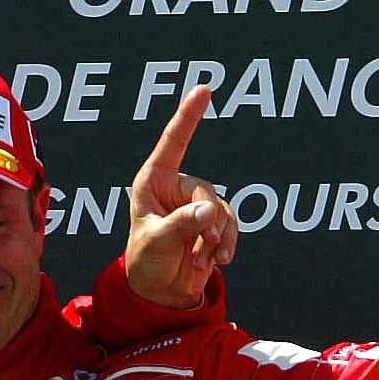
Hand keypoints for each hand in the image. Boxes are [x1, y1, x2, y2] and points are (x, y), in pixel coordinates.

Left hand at [123, 85, 235, 309]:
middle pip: (207, 191)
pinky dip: (226, 245)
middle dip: (206, 222)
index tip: (203, 89)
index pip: (173, 143)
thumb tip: (210, 212)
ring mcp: (198, 204)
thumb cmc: (146, 259)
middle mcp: (177, 187)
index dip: (188, 116)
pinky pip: (232, 225)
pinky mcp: (215, 222)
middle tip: (200, 247)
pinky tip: (214, 263)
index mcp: (153, 180)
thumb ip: (182, 225)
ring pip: (224, 211)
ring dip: (216, 238)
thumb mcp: (157, 241)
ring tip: (200, 261)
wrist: (159, 290)